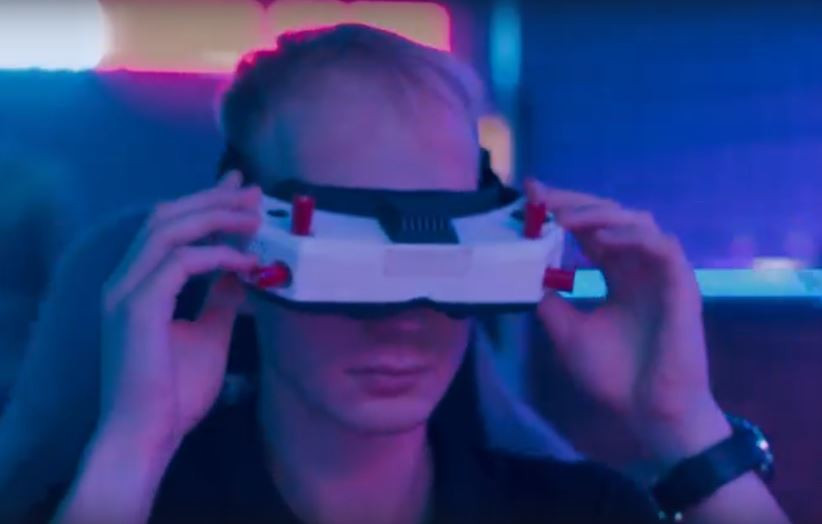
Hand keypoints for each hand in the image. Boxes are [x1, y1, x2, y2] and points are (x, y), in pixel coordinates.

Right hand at [97, 172, 260, 452]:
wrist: (149, 433)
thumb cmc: (175, 392)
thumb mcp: (209, 334)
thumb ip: (220, 300)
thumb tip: (241, 272)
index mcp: (137, 285)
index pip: (168, 227)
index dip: (204, 202)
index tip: (239, 189)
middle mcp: (124, 280)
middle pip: (166, 217)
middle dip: (212, 199)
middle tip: (253, 191)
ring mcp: (125, 292)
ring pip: (168, 230)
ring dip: (215, 217)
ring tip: (255, 217)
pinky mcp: (136, 308)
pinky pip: (179, 263)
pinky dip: (216, 255)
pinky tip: (246, 261)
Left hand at [527, 179, 729, 460]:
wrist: (648, 412)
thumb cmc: (614, 376)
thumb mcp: (567, 332)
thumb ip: (550, 301)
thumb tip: (526, 274)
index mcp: (617, 275)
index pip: (590, 230)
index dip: (563, 209)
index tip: (530, 195)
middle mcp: (638, 267)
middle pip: (610, 215)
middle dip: (574, 203)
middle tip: (541, 199)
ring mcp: (661, 273)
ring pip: (636, 220)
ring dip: (598, 214)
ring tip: (564, 219)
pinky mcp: (681, 284)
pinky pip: (661, 245)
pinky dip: (631, 236)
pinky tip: (600, 239)